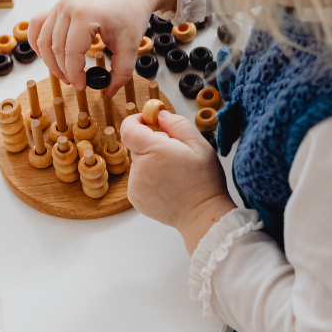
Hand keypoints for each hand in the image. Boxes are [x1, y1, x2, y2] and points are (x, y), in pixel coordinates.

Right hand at [28, 0, 174, 92]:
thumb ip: (121, 72)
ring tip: (64, 73)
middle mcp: (68, 6)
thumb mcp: (130, 46)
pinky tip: (45, 55)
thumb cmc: (131, 15)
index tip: (82, 86)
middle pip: (55, 48)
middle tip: (74, 82)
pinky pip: (38, 24)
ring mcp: (61, 4)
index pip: (71, 53)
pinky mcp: (58, 5)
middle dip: (63, 70)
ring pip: (43, 39)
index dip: (74, 74)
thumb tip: (108, 90)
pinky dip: (37, 41)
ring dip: (50, 61)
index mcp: (85, 15)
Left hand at [120, 110, 236, 253]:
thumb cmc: (204, 181)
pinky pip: (138, 179)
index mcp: (154, 151)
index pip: (128, 128)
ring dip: (150, 162)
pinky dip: (149, 178)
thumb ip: (177, 124)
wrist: (202, 215)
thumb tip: (160, 116)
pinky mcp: (135, 198)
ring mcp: (135, 185)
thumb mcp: (199, 144)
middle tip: (173, 154)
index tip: (149, 122)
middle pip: (136, 146)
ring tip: (172, 173)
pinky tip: (167, 185)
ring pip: (138, 163)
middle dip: (151, 144)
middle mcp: (140, 168)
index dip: (136, 121)